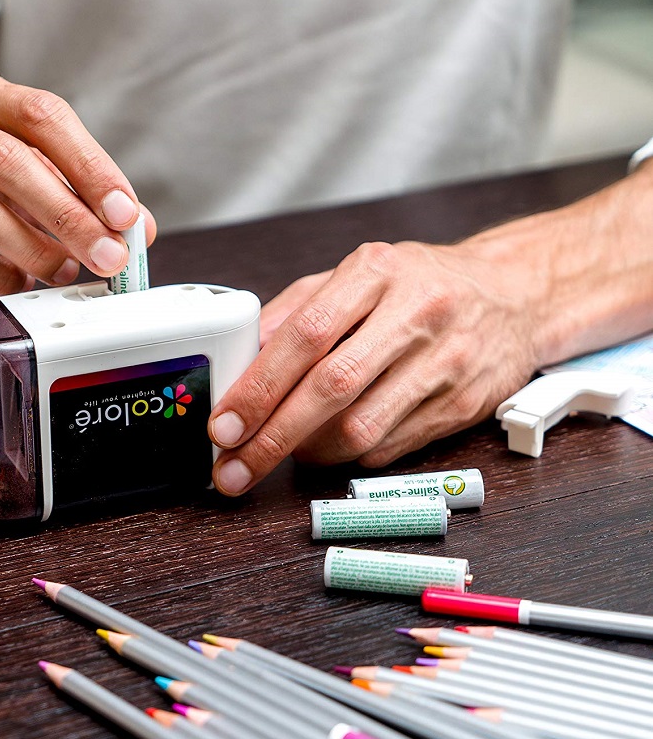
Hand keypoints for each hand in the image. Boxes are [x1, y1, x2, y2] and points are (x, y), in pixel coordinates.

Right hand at [0, 74, 155, 294]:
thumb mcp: (35, 178)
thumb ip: (86, 197)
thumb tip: (137, 230)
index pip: (44, 117)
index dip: (91, 167)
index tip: (125, 214)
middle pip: (8, 161)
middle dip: (69, 216)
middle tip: (107, 256)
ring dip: (30, 248)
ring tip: (63, 272)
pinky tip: (16, 282)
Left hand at [208, 240, 538, 494]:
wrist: (514, 297)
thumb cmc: (421, 285)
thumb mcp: (358, 274)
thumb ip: (297, 309)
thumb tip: (243, 354)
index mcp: (377, 271)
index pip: (306, 334)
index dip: (259, 386)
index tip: (224, 424)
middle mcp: (416, 313)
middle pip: (331, 388)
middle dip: (271, 437)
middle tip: (233, 467)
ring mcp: (445, 362)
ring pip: (362, 428)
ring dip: (308, 453)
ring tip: (279, 454)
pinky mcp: (461, 405)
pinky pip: (389, 448)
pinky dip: (347, 456)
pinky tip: (329, 447)